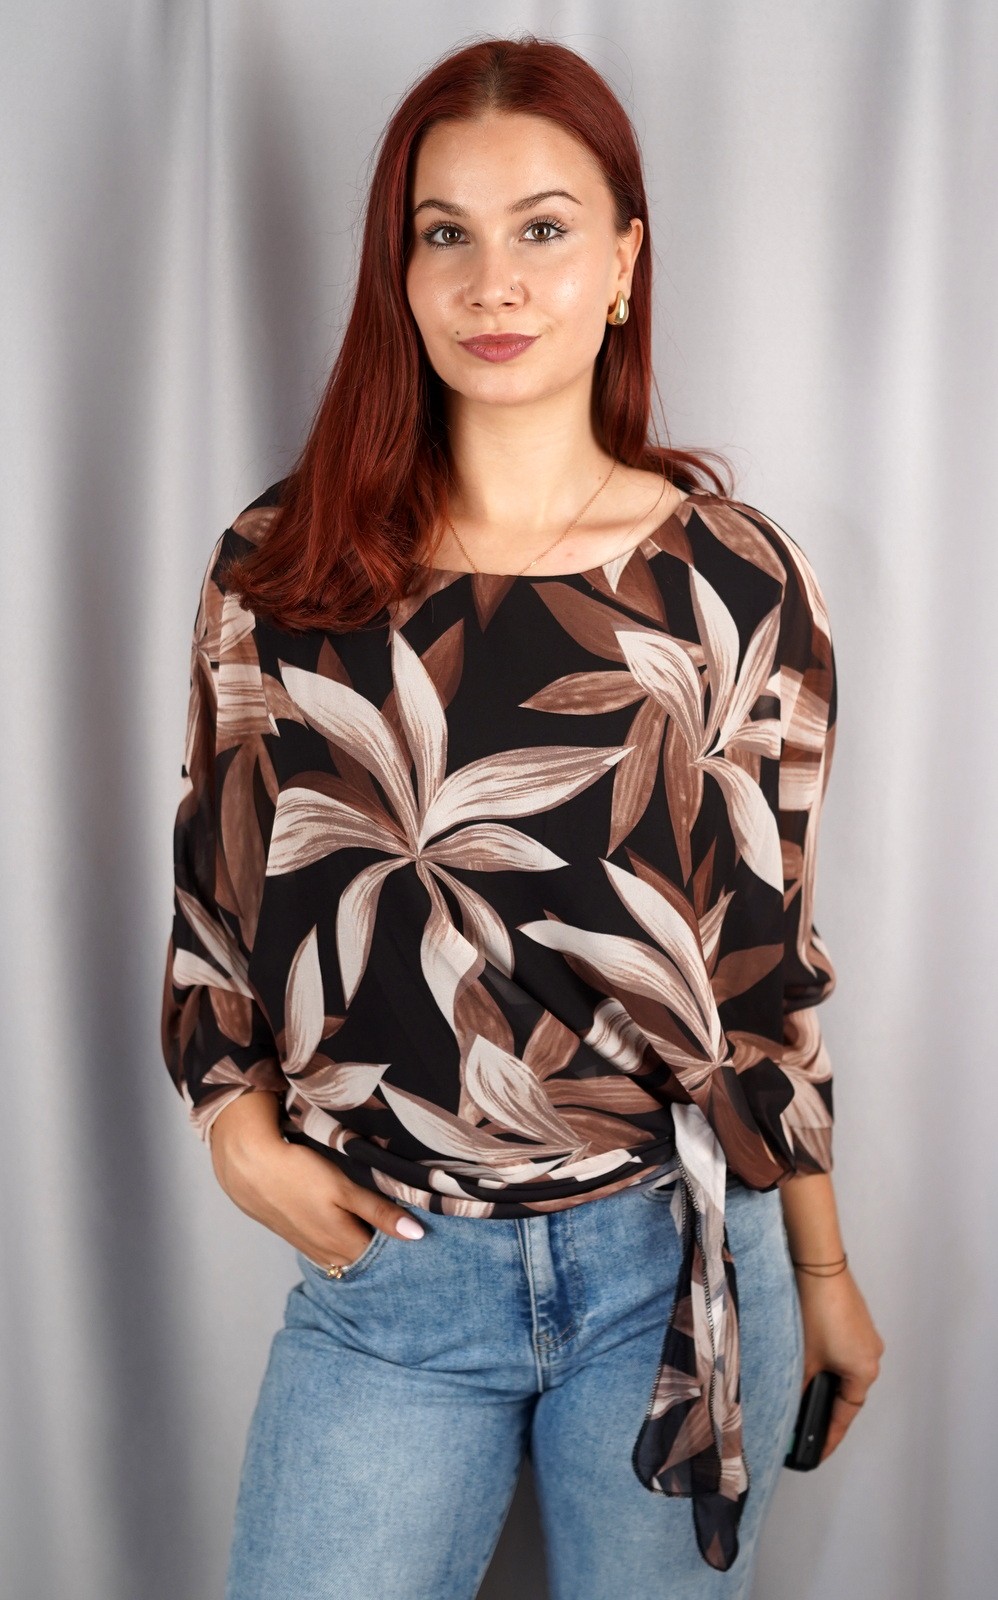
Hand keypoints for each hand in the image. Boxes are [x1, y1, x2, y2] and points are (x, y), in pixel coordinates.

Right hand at [208, 1091, 423, 1267]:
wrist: (248, 1167)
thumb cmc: (299, 1173)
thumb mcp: (344, 1189)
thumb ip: (379, 1213)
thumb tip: (417, 1235)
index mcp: (343, 1244)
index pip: (382, 1259)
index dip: (400, 1247)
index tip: (419, 1232)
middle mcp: (327, 1254)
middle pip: (364, 1258)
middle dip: (383, 1248)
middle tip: (403, 1228)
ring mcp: (310, 1247)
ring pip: (345, 1253)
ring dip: (361, 1243)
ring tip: (377, 1225)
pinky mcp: (297, 1236)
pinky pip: (327, 1247)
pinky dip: (341, 1239)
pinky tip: (344, 1224)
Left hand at [794, 1264, 884, 1460]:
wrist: (819, 1266)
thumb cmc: (814, 1310)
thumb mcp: (803, 1356)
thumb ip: (798, 1386)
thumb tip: (789, 1404)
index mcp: (864, 1370)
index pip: (845, 1414)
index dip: (829, 1435)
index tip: (816, 1453)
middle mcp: (871, 1354)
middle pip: (847, 1392)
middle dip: (825, 1406)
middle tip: (803, 1424)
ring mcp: (865, 1335)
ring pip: (844, 1370)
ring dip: (825, 1380)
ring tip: (801, 1391)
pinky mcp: (856, 1319)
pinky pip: (843, 1349)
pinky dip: (827, 1360)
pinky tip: (808, 1358)